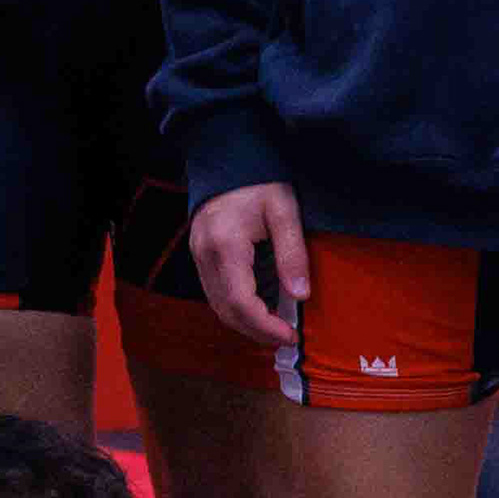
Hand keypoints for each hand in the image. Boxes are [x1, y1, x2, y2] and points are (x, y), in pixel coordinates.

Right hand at [187, 182, 308, 348]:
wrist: (227, 160)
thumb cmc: (259, 181)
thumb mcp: (284, 212)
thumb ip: (292, 253)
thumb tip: (300, 295)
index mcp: (226, 245)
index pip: (241, 302)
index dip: (266, 326)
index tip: (291, 335)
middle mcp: (205, 255)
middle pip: (226, 311)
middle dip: (256, 331)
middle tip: (286, 337)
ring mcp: (198, 257)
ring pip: (217, 306)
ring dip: (245, 323)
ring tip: (275, 327)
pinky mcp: (200, 256)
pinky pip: (215, 293)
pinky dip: (236, 308)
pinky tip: (259, 308)